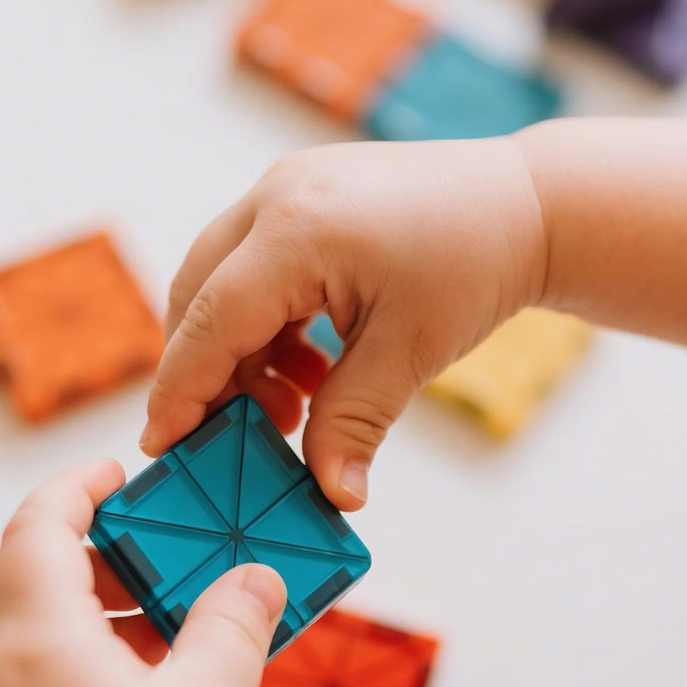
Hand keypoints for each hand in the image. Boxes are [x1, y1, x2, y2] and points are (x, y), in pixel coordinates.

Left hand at [0, 460, 286, 686]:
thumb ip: (233, 625)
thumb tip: (258, 579)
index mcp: (35, 644)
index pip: (37, 528)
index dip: (76, 488)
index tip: (114, 474)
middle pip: (1, 575)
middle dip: (64, 552)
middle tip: (129, 562)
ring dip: (51, 614)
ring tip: (129, 638)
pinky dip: (33, 667)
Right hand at [144, 137, 546, 509]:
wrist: (525, 205)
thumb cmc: (476, 264)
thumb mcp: (409, 351)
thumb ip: (353, 423)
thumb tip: (331, 494)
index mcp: (296, 230)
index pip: (209, 321)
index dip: (180, 390)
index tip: (161, 445)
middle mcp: (275, 198)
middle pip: (198, 300)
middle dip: (208, 375)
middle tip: (239, 436)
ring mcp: (284, 192)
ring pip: (220, 287)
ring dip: (240, 355)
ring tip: (292, 408)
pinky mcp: (298, 202)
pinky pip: (251, 273)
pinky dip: (265, 329)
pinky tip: (309, 370)